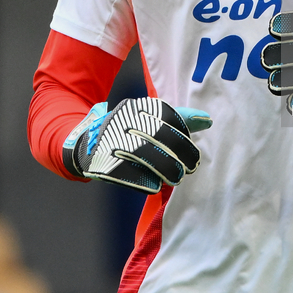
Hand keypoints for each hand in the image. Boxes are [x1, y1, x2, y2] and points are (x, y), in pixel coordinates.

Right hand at [62, 98, 211, 192]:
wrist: (84, 145)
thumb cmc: (127, 132)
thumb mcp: (147, 119)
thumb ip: (178, 119)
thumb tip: (208, 120)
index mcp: (134, 106)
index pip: (166, 114)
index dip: (183, 132)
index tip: (192, 148)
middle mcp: (121, 120)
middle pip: (159, 134)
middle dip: (181, 151)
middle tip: (193, 165)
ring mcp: (110, 141)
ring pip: (145, 154)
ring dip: (167, 168)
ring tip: (177, 177)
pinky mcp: (102, 163)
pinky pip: (127, 173)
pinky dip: (145, 181)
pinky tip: (156, 186)